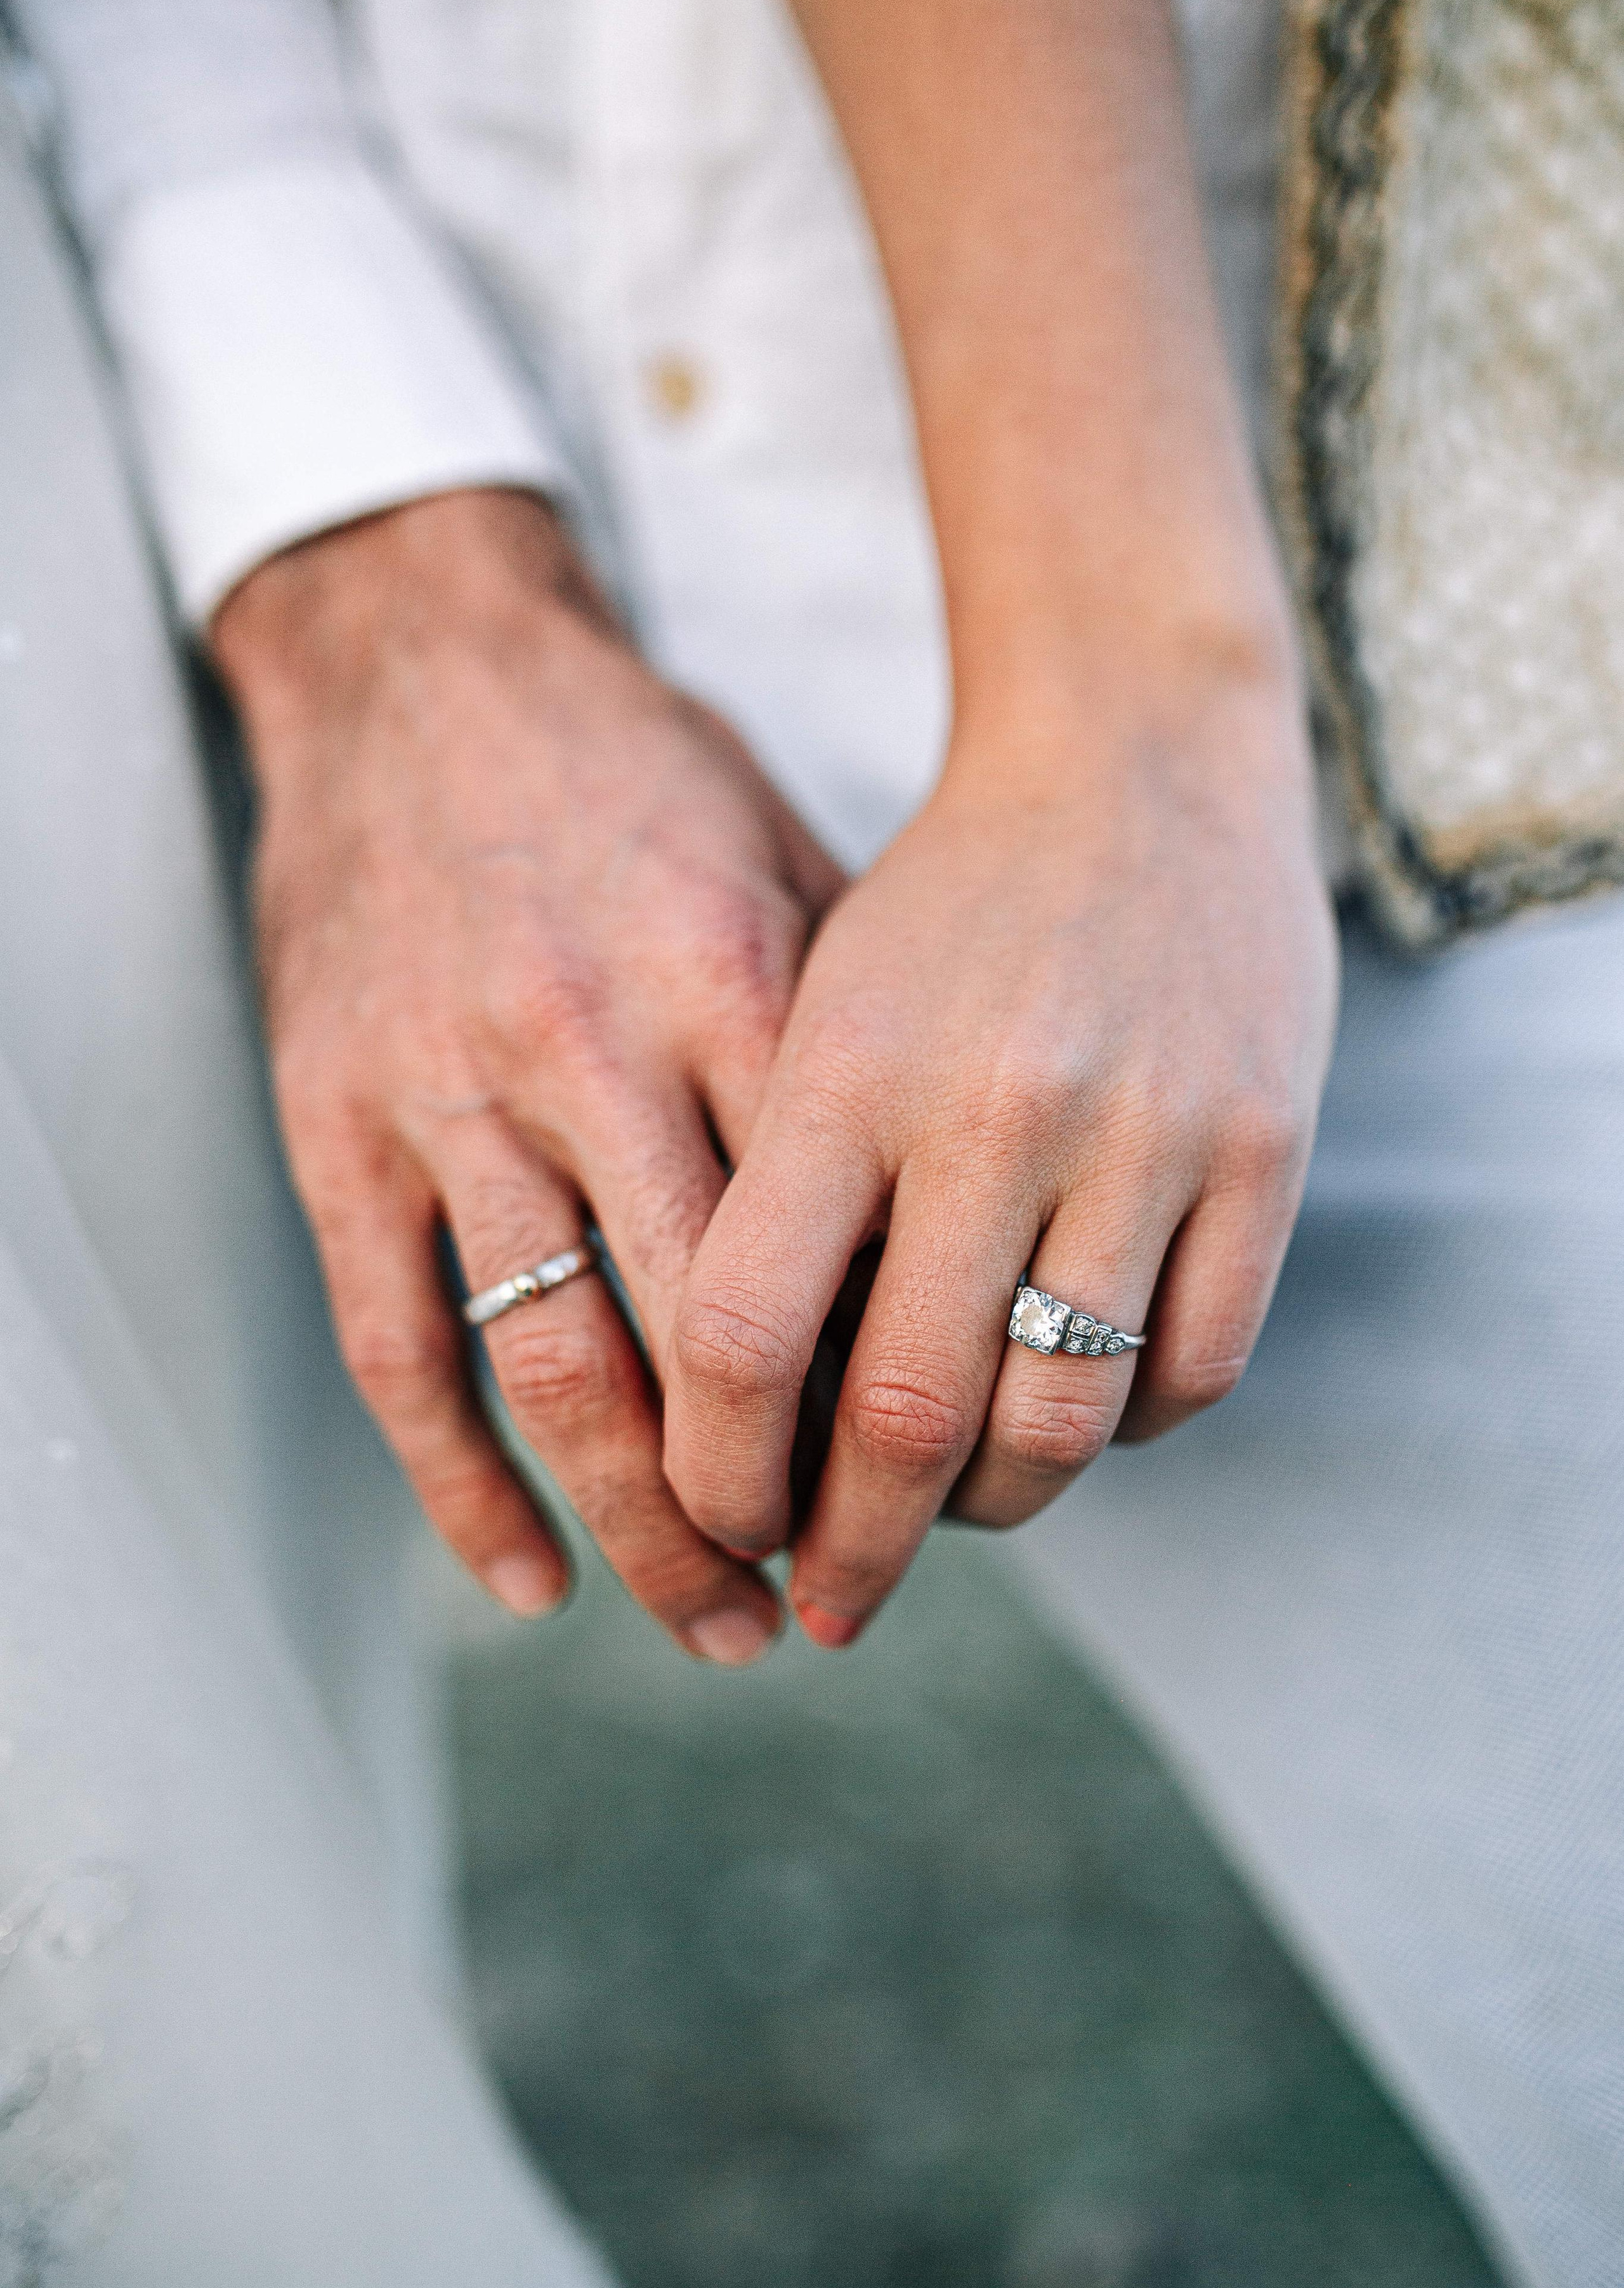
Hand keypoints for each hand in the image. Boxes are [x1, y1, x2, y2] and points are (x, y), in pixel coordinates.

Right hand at [213, 487, 840, 1659]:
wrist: (422, 668)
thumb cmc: (637, 775)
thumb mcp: (785, 861)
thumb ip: (858, 1033)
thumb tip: (957, 1211)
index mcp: (727, 979)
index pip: (831, 1239)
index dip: (887, 1384)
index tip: (940, 1478)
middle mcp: (591, 1047)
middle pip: (710, 1337)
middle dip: (784, 1494)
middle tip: (848, 1588)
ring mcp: (450, 1097)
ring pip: (556, 1368)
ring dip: (641, 1527)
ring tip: (717, 1620)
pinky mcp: (339, 1130)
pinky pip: (401, 1347)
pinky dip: (460, 1485)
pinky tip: (528, 1579)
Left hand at [665, 650, 1337, 1644]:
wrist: (1140, 763)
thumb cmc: (947, 913)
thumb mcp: (820, 1012)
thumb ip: (782, 1200)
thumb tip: (746, 1426)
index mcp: (846, 1069)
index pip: (743, 1330)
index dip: (717, 1471)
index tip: (721, 1525)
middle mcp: (995, 1106)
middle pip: (905, 1414)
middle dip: (852, 1549)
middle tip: (828, 1605)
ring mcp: (1146, 1131)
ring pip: (1060, 1420)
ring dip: (993, 1508)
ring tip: (954, 1510)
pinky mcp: (1265, 1151)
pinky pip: (1190, 1370)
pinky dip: (1123, 1429)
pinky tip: (1077, 1410)